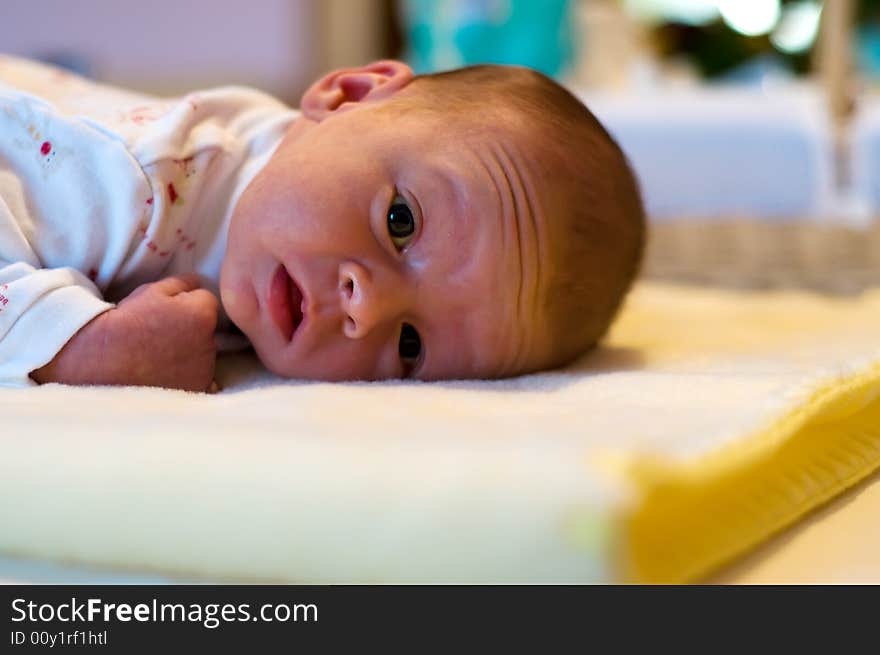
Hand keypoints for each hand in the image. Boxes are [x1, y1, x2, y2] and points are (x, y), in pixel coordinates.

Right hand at [31, 274, 219, 391]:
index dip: (186, 303)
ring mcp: (205, 369)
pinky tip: (169, 375)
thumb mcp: (151, 291)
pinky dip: (191, 377)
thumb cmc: (125, 323)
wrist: (101, 362)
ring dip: (192, 352)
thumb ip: (182, 283)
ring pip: (205, 354)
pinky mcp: (197, 390)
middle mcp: (211, 342)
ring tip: (160, 355)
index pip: (206, 300)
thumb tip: (198, 281)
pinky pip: (202, 378)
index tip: (167, 312)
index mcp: (203, 314)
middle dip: (192, 328)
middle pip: (208, 329)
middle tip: (160, 335)